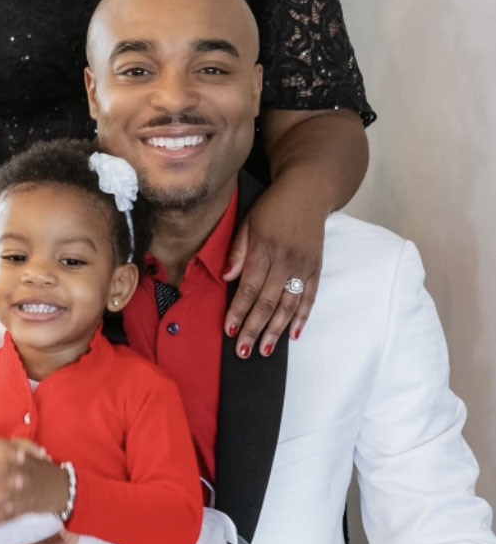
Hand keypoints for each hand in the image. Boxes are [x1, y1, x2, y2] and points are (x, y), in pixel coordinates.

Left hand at [0, 437, 68, 523]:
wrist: (63, 488)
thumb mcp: (30, 452)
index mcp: (24, 456)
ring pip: (5, 494)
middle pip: (3, 470)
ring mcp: (25, 491)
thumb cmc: (41, 468)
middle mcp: (24, 472)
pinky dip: (0, 517)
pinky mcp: (26, 507)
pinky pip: (12, 513)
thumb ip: (11, 446)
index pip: (6, 446)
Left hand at [222, 182, 325, 356]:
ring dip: (276, 330)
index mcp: (264, 249)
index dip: (238, 311)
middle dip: (254, 329)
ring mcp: (303, 266)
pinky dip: (302, 317)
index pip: (248, 288)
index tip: (228, 330)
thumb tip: (227, 277)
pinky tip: (293, 334)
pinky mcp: (316, 268)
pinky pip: (309, 297)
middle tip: (243, 351)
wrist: (308, 192)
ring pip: (288, 305)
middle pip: (267, 302)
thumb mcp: (247, 221)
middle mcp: (285, 260)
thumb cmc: (272, 207)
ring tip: (265, 350)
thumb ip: (237, 250)